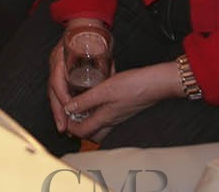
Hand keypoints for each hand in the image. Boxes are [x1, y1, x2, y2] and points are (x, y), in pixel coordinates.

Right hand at [46, 18, 107, 134]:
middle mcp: (55, 62)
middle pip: (52, 90)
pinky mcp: (59, 70)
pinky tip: (65, 116)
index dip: (62, 96)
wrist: (84, 22)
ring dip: (57, 110)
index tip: (69, 109)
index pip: (57, 80)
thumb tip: (112, 81)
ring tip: (63, 127)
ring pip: (53, 92)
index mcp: (61, 56)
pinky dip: (60, 103)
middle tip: (62, 127)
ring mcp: (55, 66)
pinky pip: (57, 89)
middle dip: (57, 110)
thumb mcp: (98, 47)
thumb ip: (104, 64)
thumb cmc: (91, 33)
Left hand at [61, 63, 181, 143]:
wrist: (157, 84)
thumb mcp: (105, 89)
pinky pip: (107, 116)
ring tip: (80, 105)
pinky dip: (98, 111)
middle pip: (90, 133)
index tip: (62, 115)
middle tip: (70, 113)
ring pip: (99, 125)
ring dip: (88, 119)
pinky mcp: (123, 109)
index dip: (69, 126)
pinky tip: (97, 98)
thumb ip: (86, 99)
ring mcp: (118, 116)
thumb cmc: (133, 86)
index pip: (81, 132)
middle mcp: (111, 121)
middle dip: (78, 127)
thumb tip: (69, 108)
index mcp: (104, 118)